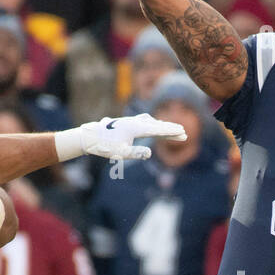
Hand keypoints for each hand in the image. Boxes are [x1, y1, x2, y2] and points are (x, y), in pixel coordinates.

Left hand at [73, 114, 187, 165]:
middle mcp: (135, 122)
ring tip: (172, 131)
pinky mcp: (127, 123)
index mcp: (136, 128)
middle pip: (157, 125)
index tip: (183, 132)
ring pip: (151, 122)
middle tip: (184, 134)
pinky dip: (153, 124)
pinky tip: (153, 125)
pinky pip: (144, 122)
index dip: (171, 132)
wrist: (90, 137)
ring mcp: (131, 121)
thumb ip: (136, 153)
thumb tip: (149, 153)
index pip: (158, 130)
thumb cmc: (105, 147)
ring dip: (162, 127)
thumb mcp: (121, 153)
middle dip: (170, 130)